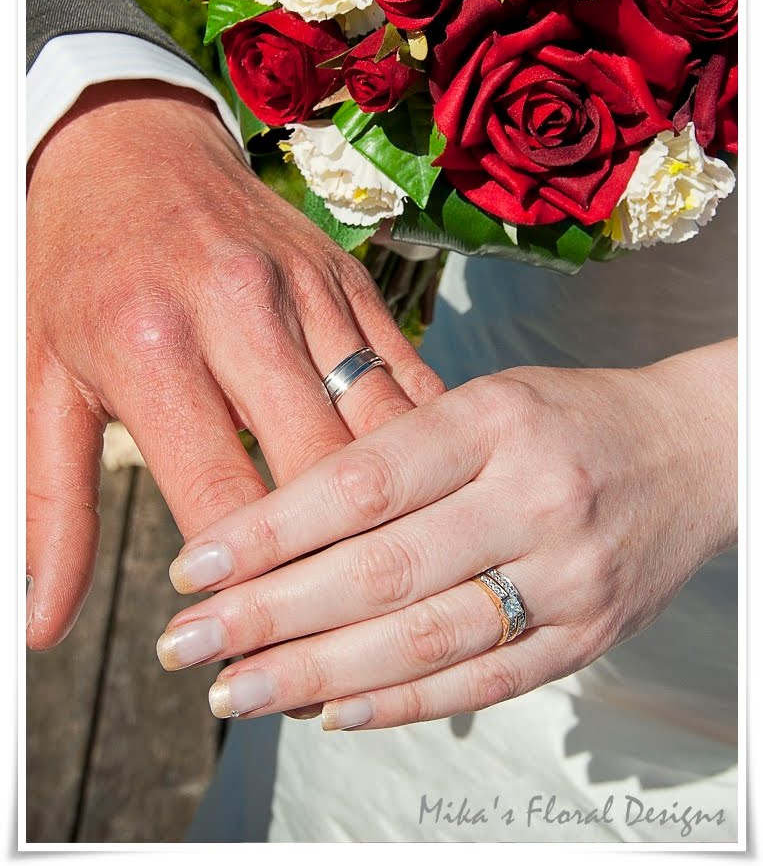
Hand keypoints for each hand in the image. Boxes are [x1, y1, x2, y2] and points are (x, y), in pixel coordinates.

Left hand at [26, 79, 441, 649]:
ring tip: (405, 580)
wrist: (129, 144)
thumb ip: (50, 505)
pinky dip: (422, 440)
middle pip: (319, 469)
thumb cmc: (77, 269)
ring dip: (396, 510)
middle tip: (338, 636)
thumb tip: (41, 623)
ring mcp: (308, 291)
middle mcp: (242, 313)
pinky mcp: (349, 278)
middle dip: (333, 563)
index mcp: (153, 345)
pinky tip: (437, 493)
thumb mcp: (42, 382)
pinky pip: (405, 372)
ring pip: (380, 426)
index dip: (242, 594)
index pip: (219, 499)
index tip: (251, 652)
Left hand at [156, 340, 735, 727]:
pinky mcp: (589, 636)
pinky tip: (330, 713)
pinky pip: (483, 682)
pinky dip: (401, 704)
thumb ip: (397, 449)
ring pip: (424, 639)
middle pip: (380, 570)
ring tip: (237, 691)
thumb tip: (282, 519)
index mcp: (496, 420)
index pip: (362, 482)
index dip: (270, 530)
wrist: (695, 452)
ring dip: (317, 675)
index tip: (195, 567)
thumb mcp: (486, 399)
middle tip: (186, 646)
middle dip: (270, 615)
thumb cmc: (569, 416)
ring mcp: (569, 576)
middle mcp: (535, 497)